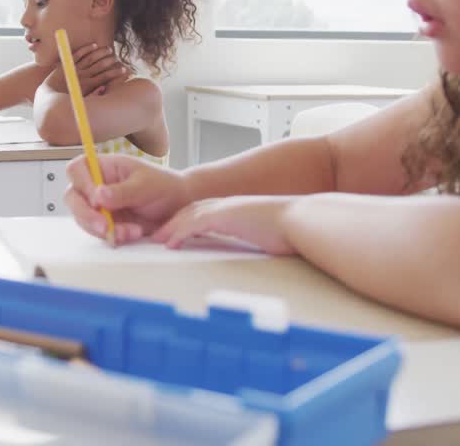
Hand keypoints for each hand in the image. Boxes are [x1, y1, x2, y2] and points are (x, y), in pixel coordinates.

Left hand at [45, 43, 125, 96]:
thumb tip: (104, 89)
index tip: (125, 70)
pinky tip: (94, 45)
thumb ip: (92, 96)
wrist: (47, 97)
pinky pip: (78, 53)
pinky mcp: (66, 63)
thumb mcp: (80, 102)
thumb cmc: (66, 102)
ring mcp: (74, 68)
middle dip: (111, 61)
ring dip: (101, 52)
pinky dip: (87, 48)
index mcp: (86, 86)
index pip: (105, 77)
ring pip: (91, 57)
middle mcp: (81, 76)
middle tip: (119, 59)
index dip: (116, 73)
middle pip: (99, 66)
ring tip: (109, 50)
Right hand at [64, 154, 191, 244]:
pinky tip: (133, 234)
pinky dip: (113, 237)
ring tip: (132, 231)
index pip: (77, 169)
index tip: (97, 198)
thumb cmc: (163, 187)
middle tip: (105, 226)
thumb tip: (98, 195)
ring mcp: (98, 206)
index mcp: (104, 166)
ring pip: (83, 219)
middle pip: (73, 197)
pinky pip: (98, 233)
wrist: (178, 207)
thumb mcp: (145, 185)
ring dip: (103, 229)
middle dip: (86, 215)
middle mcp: (96, 185)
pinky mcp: (105, 223)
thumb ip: (122, 191)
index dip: (81, 183)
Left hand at [153, 196, 297, 255]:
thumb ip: (255, 240)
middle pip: (191, 211)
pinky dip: (180, 233)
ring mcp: (226, 209)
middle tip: (158, 236)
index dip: (187, 222)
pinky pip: (195, 224)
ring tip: (158, 241)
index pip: (205, 213)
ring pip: (189, 216)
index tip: (176, 235)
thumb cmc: (291, 231)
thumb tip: (258, 253)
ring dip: (171, 228)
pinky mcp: (226, 216)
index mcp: (237, 210)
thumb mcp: (267, 236)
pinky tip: (170, 244)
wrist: (301, 220)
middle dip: (173, 223)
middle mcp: (228, 206)